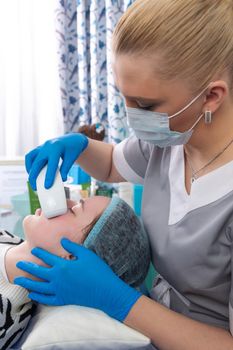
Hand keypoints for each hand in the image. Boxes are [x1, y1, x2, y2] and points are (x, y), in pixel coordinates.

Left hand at [14, 239, 141, 321]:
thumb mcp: (87, 255)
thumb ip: (73, 247)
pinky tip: (33, 294)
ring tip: (19, 281)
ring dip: (27, 283)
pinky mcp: (63, 299)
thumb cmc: (98, 271)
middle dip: (27, 267)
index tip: (33, 249)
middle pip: (38, 272)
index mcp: (63, 266)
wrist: (106, 291)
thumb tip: (62, 240)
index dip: (40, 253)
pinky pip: (47, 299)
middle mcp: (58, 279)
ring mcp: (60, 290)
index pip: (47, 258)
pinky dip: (38, 297)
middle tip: (19, 264)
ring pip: (39, 287)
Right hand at [25, 133, 87, 189]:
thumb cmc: (73, 149)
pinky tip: (33, 172)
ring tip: (32, 179)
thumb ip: (66, 169)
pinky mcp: (40, 148)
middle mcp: (47, 146)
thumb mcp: (72, 159)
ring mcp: (42, 146)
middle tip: (35, 187)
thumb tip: (62, 180)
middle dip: (34, 176)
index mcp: (57, 148)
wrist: (72, 139)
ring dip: (29, 169)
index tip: (47, 186)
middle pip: (37, 162)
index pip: (51, 164)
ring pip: (30, 157)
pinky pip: (31, 156)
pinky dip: (30, 164)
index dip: (49, 176)